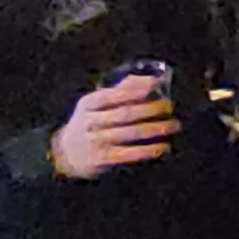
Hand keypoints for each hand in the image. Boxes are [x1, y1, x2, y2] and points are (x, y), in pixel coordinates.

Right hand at [51, 74, 179, 178]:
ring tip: (174, 125)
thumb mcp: (95, 104)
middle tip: (170, 106)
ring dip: (156, 129)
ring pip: (131, 133)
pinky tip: (163, 147)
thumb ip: (119, 91)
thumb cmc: (89, 123)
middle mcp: (91, 121)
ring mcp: (96, 141)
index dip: (138, 89)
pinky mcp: (103, 159)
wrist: (65, 154)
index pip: (115, 93)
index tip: (157, 84)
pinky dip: (149, 150)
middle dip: (152, 109)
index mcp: (89, 103)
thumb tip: (148, 79)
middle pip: (126, 113)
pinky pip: (130, 153)